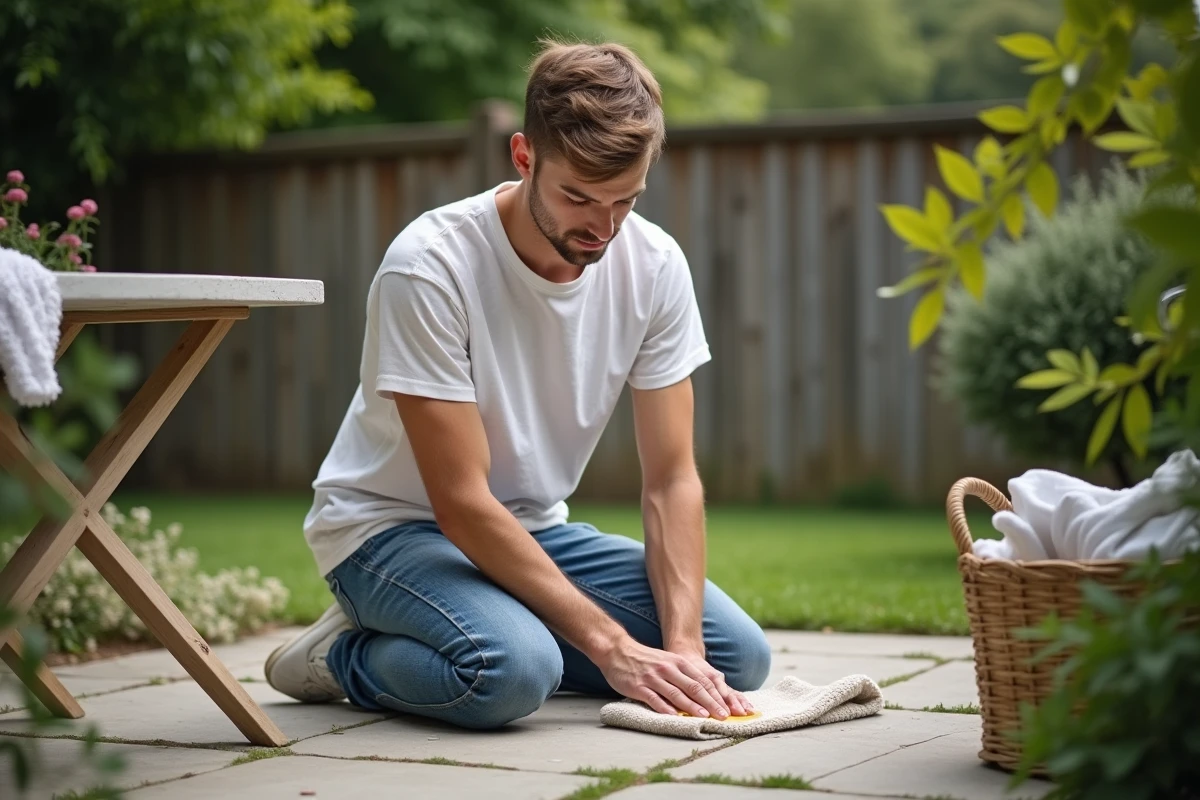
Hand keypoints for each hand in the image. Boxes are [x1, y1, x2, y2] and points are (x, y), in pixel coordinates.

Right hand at [597, 638, 748, 718]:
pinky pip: (655, 699)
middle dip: (710, 703)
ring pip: (676, 694)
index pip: (702, 681)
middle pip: (694, 688)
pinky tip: (674, 716)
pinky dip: (665, 708)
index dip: (716, 696)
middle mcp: (668, 669)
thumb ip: (683, 675)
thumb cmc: (645, 659)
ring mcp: (654, 678)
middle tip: (722, 717)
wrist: (617, 650)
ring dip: (692, 707)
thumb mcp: (668, 662)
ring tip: (704, 717)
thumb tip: (703, 694)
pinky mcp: (640, 686)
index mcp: (678, 663)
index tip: (728, 709)